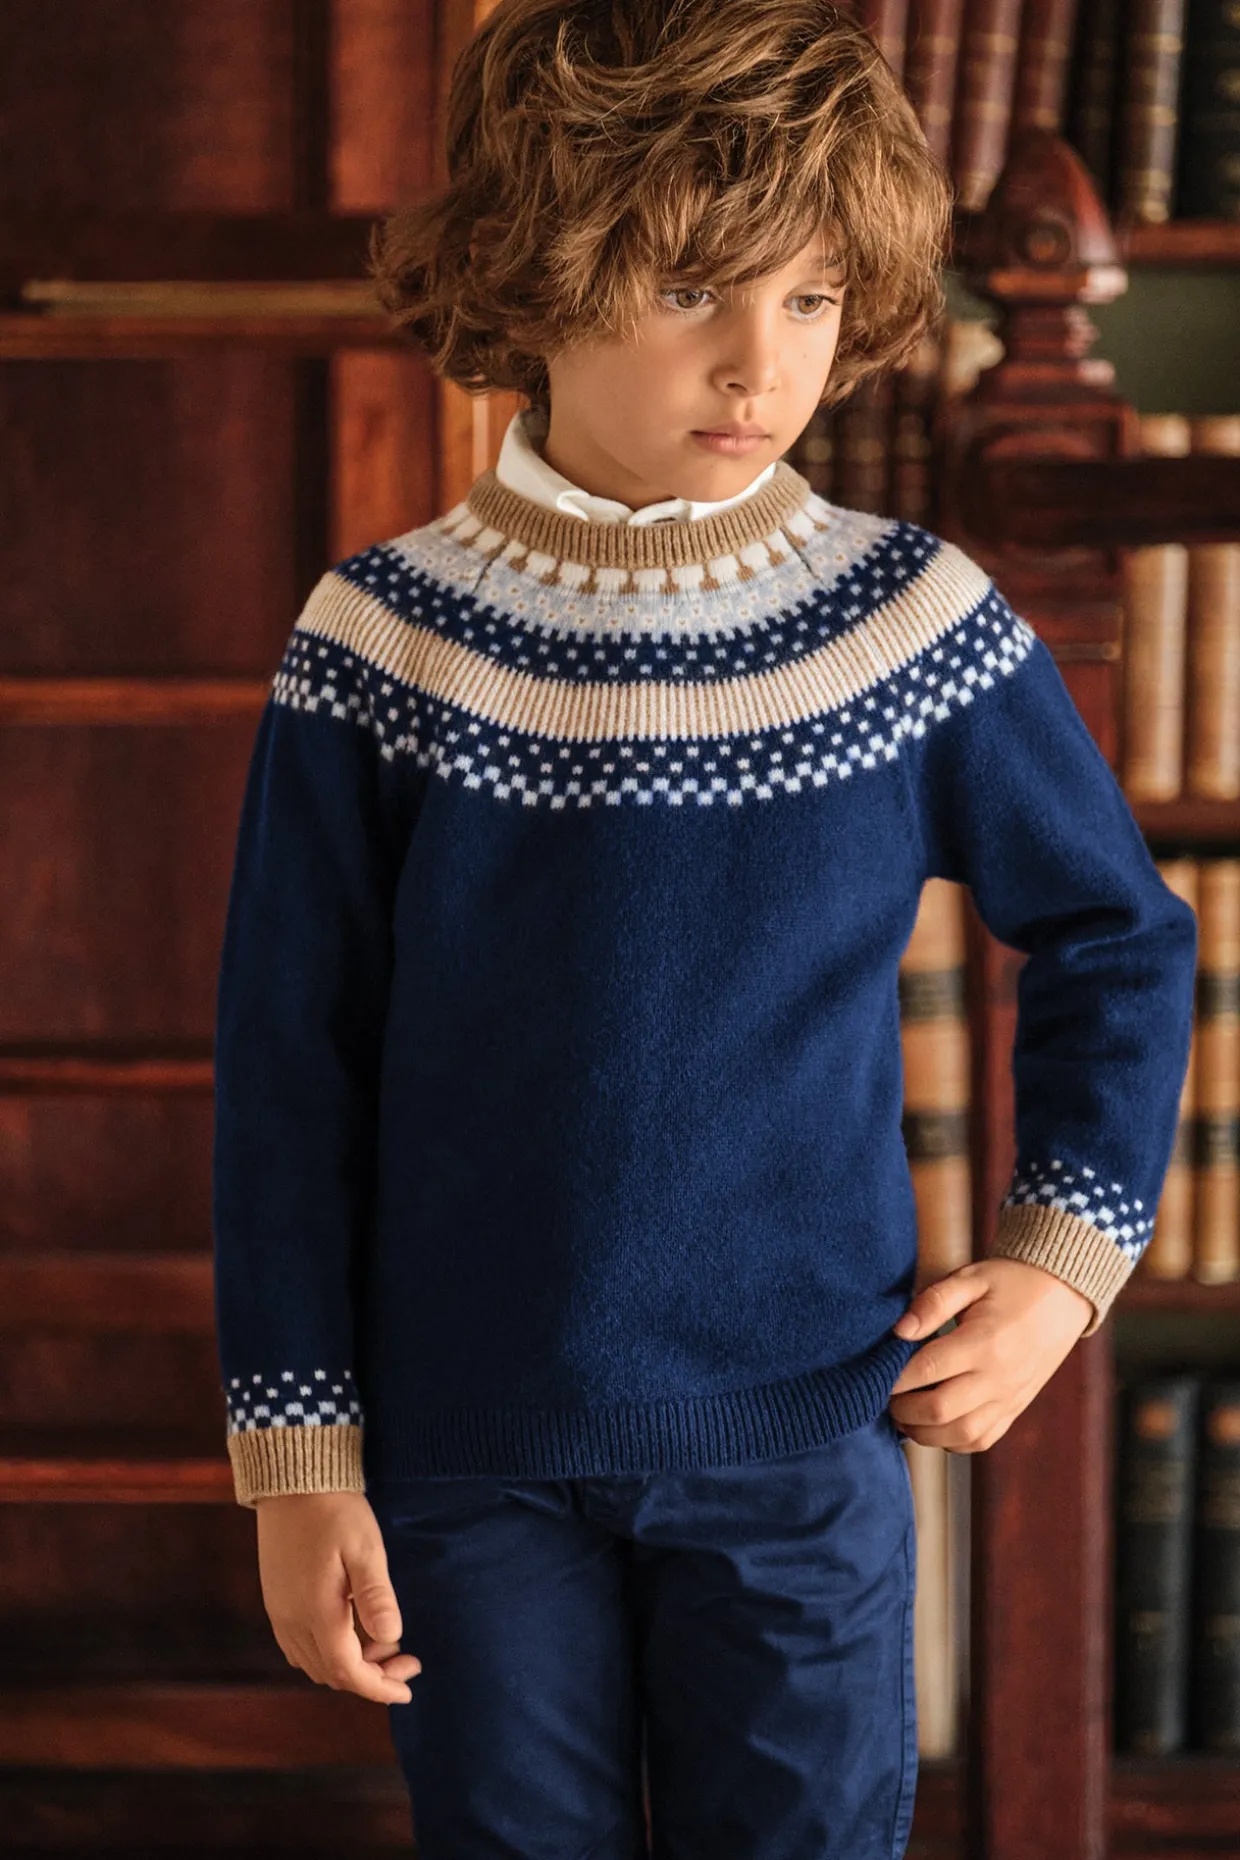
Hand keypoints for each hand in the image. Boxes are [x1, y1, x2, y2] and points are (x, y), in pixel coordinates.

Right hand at [254, 1490, 420, 1703]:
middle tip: (407, 1659)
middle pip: (332, 1673)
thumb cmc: (334, 1512)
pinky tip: (352, 1632)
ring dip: (350, 1666)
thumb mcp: (364, 1548)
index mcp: (317, 1613)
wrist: (292, 1481)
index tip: (408, 1689)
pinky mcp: (276, 1602)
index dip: (379, 1688)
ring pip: (314, 1664)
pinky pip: (300, 1648)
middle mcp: (293, 1622)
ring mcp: (280, 1613)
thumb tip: (393, 1637)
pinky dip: (329, 1653)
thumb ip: (376, 1595)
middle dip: (371, 1677)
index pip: (348, 1672)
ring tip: (384, 1644)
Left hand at [886, 1257, 1094, 1452]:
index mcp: (985, 1342)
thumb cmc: (1012, 1282)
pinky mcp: (1016, 1409)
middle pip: (939, 1410)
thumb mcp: (972, 1277)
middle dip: (902, 1409)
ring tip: (902, 1414)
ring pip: (960, 1434)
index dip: (894, 1377)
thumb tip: (899, 1332)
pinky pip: (981, 1440)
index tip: (874, 1373)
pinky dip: (951, 1441)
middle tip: (883, 1396)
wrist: (1063, 1296)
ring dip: (923, 1431)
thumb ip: (933, 1302)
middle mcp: (999, 1377)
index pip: (927, 1370)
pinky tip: (933, 1425)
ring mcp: (1010, 1398)